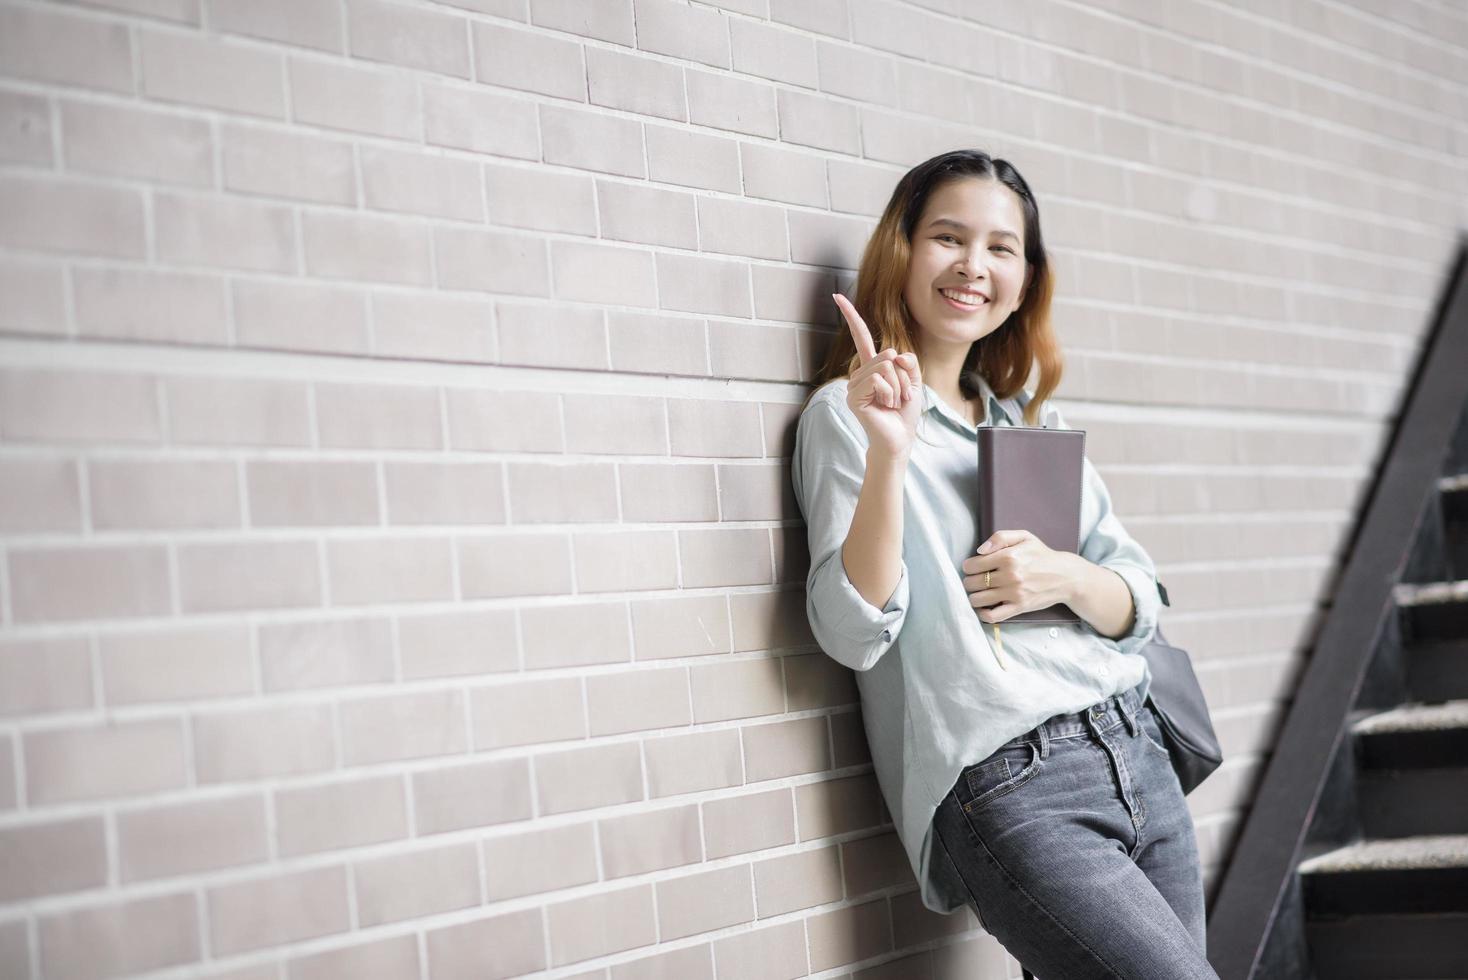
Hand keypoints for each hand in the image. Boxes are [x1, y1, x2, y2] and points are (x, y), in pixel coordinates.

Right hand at [834, 292, 921, 460]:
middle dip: (903, 376)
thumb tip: (892, 353)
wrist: (899, 439)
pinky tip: (886, 406)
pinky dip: (890, 393)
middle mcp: (859, 373)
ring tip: (893, 402)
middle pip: (888, 356)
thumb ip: (907, 362)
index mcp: (872, 366)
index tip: (837, 296)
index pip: (861, 336)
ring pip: (885, 367)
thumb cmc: (904, 412)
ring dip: (898, 386)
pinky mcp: (854, 397)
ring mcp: (854, 385)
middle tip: (900, 396)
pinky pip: (879, 380)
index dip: (851, 316)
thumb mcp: (913, 381)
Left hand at [962, 530, 1078, 622]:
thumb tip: (980, 550)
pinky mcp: (1019, 607)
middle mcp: (1010, 575)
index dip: (968, 566)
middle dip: (970, 581)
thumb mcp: (1024, 537)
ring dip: (974, 597)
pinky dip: (983, 614)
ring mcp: (1014, 593)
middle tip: (975, 580)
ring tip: (979, 593)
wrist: (1065, 576)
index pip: (972, 565)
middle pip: (972, 583)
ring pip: (978, 599)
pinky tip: (984, 607)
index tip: (973, 567)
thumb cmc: (1042, 555)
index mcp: (1008, 556)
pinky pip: (992, 616)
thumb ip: (1000, 537)